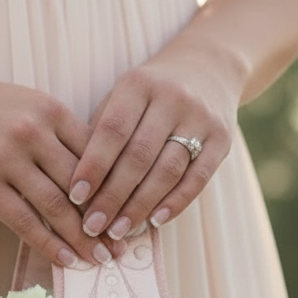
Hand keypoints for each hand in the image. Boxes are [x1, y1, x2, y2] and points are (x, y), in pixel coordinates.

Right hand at [0, 70, 124, 266]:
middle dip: (108, 220)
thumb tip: (98, 178)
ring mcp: (6, 157)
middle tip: (125, 247)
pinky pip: (24, 221)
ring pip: (58, 207)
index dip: (120, 188)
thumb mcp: (25, 106)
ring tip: (101, 260)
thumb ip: (60, 136)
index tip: (135, 214)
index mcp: (51, 110)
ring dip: (83, 239)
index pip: (98, 155)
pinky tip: (66, 260)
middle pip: (84, 185)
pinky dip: (49, 244)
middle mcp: (33, 131)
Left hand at [67, 48, 240, 239]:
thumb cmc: (151, 93)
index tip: (75, 198)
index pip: (112, 130)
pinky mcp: (221, 139)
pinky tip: (155, 221)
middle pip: (139, 156)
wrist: (210, 67)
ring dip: (140, 206)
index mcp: (138, 84)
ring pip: (167, 171)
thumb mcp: (124, 97)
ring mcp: (200, 119)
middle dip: (113, 196)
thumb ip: (103, 132)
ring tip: (118, 231)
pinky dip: (175, 203)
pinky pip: (197, 179)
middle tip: (93, 227)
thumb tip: (80, 187)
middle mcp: (172, 98)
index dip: (93, 166)